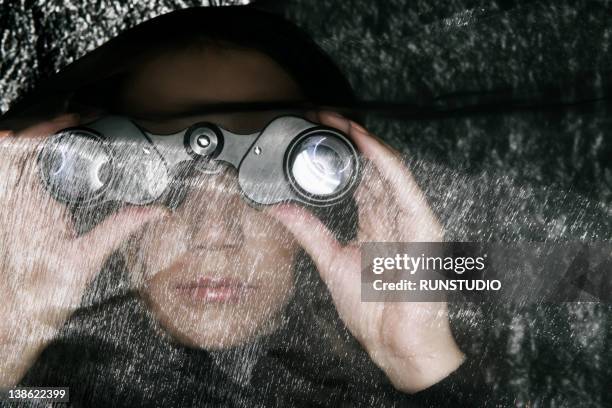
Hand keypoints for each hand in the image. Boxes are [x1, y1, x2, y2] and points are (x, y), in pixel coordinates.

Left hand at [0, 115, 166, 385]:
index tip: (78, 117)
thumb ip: (120, 228)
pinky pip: (16, 178)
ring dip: (33, 142)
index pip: (33, 151)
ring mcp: (11, 206)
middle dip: (45, 127)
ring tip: (61, 130)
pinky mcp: (13, 215)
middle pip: (19, 148)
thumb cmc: (44, 291)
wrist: (19, 314)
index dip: (52, 127)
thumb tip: (153, 211)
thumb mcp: (88, 258)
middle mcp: (15, 201)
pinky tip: (47, 160)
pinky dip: (28, 162)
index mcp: (31, 205)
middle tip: (74, 119)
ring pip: (13, 162)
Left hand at [267, 112, 464, 392]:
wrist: (396, 344)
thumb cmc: (374, 311)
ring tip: (340, 120)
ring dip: (365, 142)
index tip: (315, 135)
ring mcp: (410, 220)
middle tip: (322, 116)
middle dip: (349, 140)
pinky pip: (404, 187)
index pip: (359, 179)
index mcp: (375, 226)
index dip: (339, 155)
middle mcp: (393, 218)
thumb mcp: (330, 262)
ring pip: (389, 169)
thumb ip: (309, 232)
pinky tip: (366, 142)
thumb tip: (278, 209)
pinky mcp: (423, 227)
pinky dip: (385, 162)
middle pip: (372, 168)